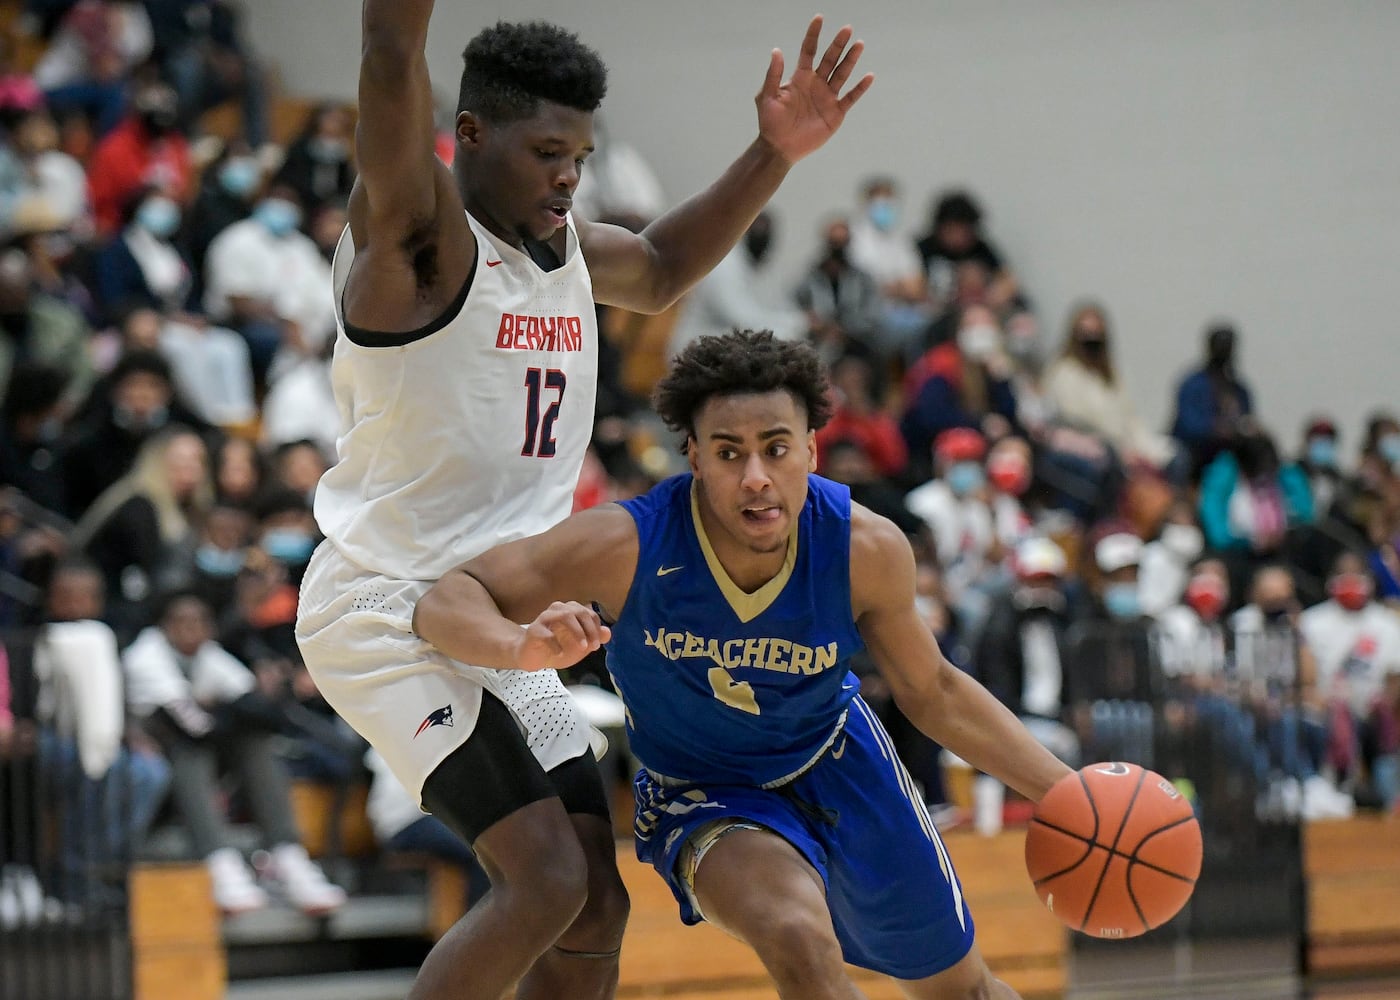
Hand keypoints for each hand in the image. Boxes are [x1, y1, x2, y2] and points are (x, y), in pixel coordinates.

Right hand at [513, 602, 610, 671]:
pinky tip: (560, 653)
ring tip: (582, 648)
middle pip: (579, 610)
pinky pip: (547, 634)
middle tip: (593, 646)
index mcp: (570, 611)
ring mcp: (544, 618)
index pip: (589, 612)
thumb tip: (608, 632)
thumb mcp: (579, 647)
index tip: (597, 644)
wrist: (532, 657)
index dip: (596, 627)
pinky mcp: (534, 631)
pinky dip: (556, 644)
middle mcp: (558, 610)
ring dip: (577, 632)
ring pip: (565, 615)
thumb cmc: (557, 648)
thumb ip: (594, 638)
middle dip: (590, 629)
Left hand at [756, 16, 873, 163]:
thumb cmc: (770, 122)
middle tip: (847, 28)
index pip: (809, 51)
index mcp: (800, 78)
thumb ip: (773, 75)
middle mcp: (816, 84)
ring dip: (850, 60)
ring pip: (842, 74)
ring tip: (859, 44)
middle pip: (829, 59)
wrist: (780, 147)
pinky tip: (869, 76)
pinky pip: (850, 98)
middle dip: (838, 44)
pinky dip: (860, 88)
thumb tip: (777, 51)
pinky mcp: (835, 113)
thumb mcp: (766, 96)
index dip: (813, 35)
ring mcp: (827, 97)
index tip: (819, 18)